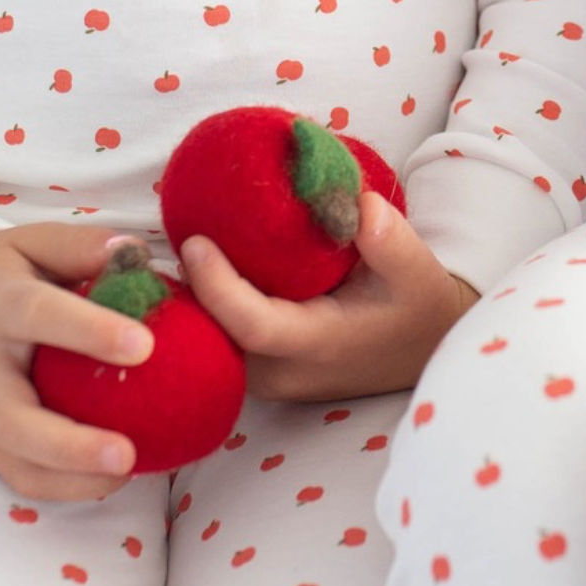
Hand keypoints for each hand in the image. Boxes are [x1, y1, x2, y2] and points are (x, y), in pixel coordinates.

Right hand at [0, 224, 152, 501]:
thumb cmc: (8, 272)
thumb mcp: (35, 242)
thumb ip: (81, 247)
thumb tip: (133, 254)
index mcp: (0, 304)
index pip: (40, 317)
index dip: (90, 331)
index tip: (144, 345)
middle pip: (11, 418)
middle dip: (67, 444)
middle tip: (126, 454)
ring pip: (14, 460)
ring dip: (70, 478)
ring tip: (129, 473)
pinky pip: (22, 475)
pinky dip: (66, 487)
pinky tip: (116, 478)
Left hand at [181, 191, 479, 402]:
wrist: (422, 348)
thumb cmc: (416, 306)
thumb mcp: (417, 270)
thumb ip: (391, 240)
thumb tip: (361, 205)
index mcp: (320, 344)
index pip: (253, 326)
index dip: (217, 287)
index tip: (195, 241)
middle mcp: (285, 371)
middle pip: (214, 337)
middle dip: (186, 290)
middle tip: (163, 236)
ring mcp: (268, 380)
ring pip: (208, 344)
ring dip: (189, 300)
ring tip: (174, 247)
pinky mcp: (260, 374)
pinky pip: (216, 342)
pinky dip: (202, 307)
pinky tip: (195, 269)